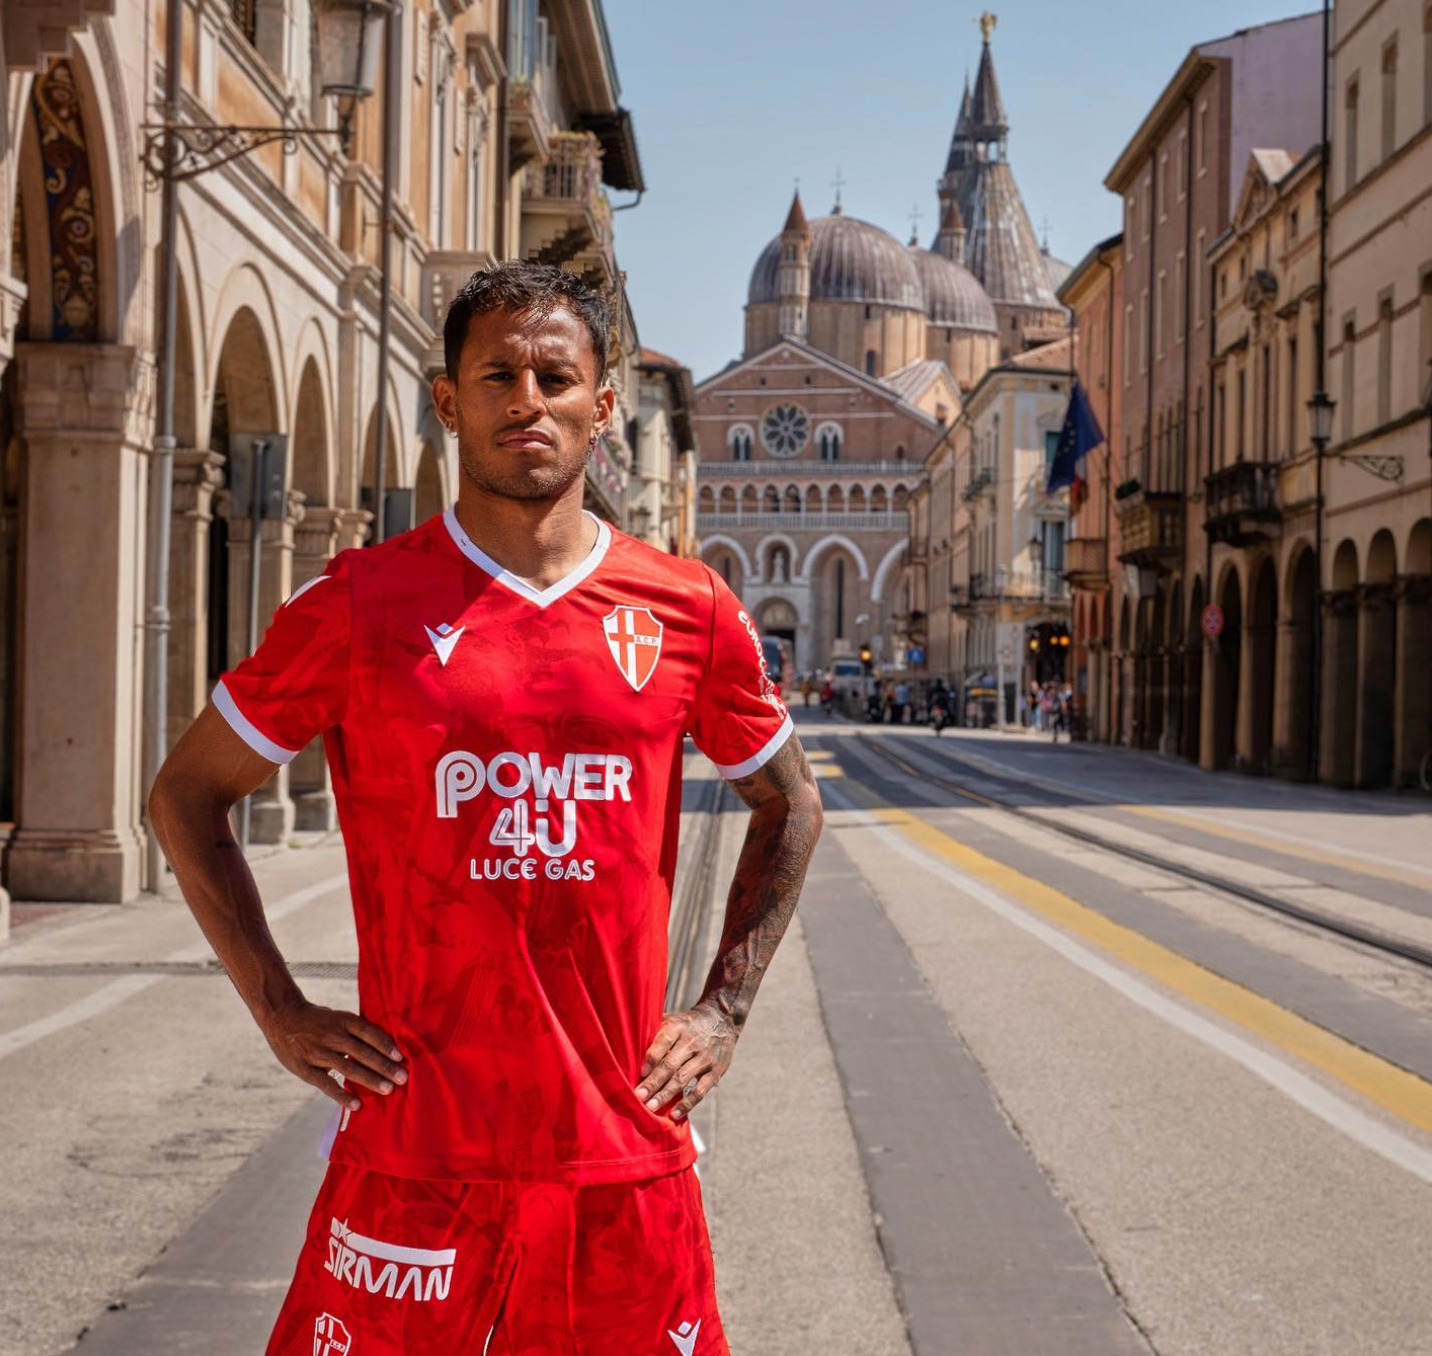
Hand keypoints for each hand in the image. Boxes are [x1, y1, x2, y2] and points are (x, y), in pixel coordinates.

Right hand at [259, 997, 406, 1109]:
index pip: (369, 1033)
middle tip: (403, 1078)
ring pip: (349, 1068)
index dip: (386, 1045)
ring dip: (370, 1080)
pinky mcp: (305, 1068)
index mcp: (343, 1020)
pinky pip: (326, 1084)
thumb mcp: (337, 1017)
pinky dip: (342, 1095)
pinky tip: (357, 1105)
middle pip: (363, 1052)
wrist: (281, 1015)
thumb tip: (382, 1046)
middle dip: (384, 1066)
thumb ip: (355, 1031)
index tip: (401, 1057)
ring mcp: (319, 1052)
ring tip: (388, 1090)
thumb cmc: (317, 1019)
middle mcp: (333, 1035)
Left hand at [634, 1000, 737, 1121]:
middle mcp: (692, 1042)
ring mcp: (704, 1058)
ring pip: (683, 1079)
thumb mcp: (672, 1019)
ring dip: (666, 1095)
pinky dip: (687, 1104)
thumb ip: (654, 1031)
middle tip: (639, 1097)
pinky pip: (700, 1091)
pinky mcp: (715, 1071)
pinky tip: (674, 1115)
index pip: (663, 1041)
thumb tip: (626, 1044)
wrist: (722, 1018)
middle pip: (671, 1064)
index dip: (652, 1057)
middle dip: (654, 1082)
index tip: (641, 1072)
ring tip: (651, 1108)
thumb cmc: (687, 1023)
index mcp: (678, 1027)